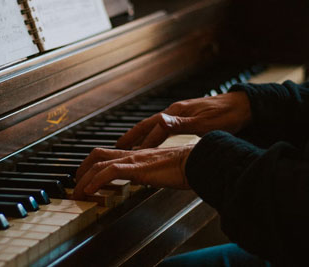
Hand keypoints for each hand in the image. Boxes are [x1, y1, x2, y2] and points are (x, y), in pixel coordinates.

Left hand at [73, 146, 192, 199]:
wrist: (197, 161)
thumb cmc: (185, 166)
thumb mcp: (161, 170)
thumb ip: (150, 173)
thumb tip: (145, 180)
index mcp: (136, 154)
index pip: (108, 154)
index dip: (93, 164)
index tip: (86, 176)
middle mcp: (131, 154)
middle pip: (97, 155)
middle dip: (81, 169)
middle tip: (75, 182)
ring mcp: (133, 159)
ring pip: (98, 163)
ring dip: (84, 178)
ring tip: (77, 192)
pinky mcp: (137, 168)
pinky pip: (110, 172)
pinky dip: (96, 181)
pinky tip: (90, 190)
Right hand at [116, 91, 250, 148]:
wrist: (244, 106)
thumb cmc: (227, 115)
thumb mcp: (205, 123)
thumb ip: (181, 124)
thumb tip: (160, 121)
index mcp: (178, 113)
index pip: (154, 129)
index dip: (141, 142)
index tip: (128, 153)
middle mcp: (175, 111)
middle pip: (148, 124)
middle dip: (132, 136)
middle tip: (118, 146)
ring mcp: (180, 113)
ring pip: (154, 125)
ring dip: (141, 135)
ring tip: (130, 145)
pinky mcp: (186, 117)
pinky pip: (163, 127)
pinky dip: (153, 134)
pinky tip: (153, 140)